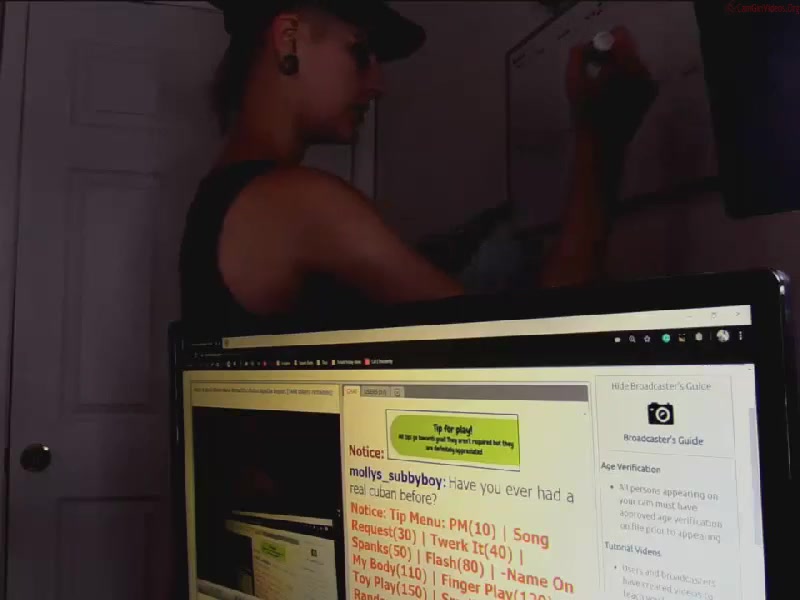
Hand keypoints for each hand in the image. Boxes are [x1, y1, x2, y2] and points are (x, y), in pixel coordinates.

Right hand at [566, 26, 656, 148]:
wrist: (603, 147)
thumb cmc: (586, 117)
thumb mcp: (574, 84)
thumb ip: (577, 57)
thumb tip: (582, 47)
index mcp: (626, 64)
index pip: (618, 35)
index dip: (600, 43)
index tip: (588, 58)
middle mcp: (643, 70)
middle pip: (627, 47)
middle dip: (608, 54)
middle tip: (591, 69)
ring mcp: (649, 83)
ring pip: (632, 61)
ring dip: (615, 66)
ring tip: (599, 83)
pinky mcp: (649, 95)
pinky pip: (636, 75)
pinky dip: (623, 79)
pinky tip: (610, 94)